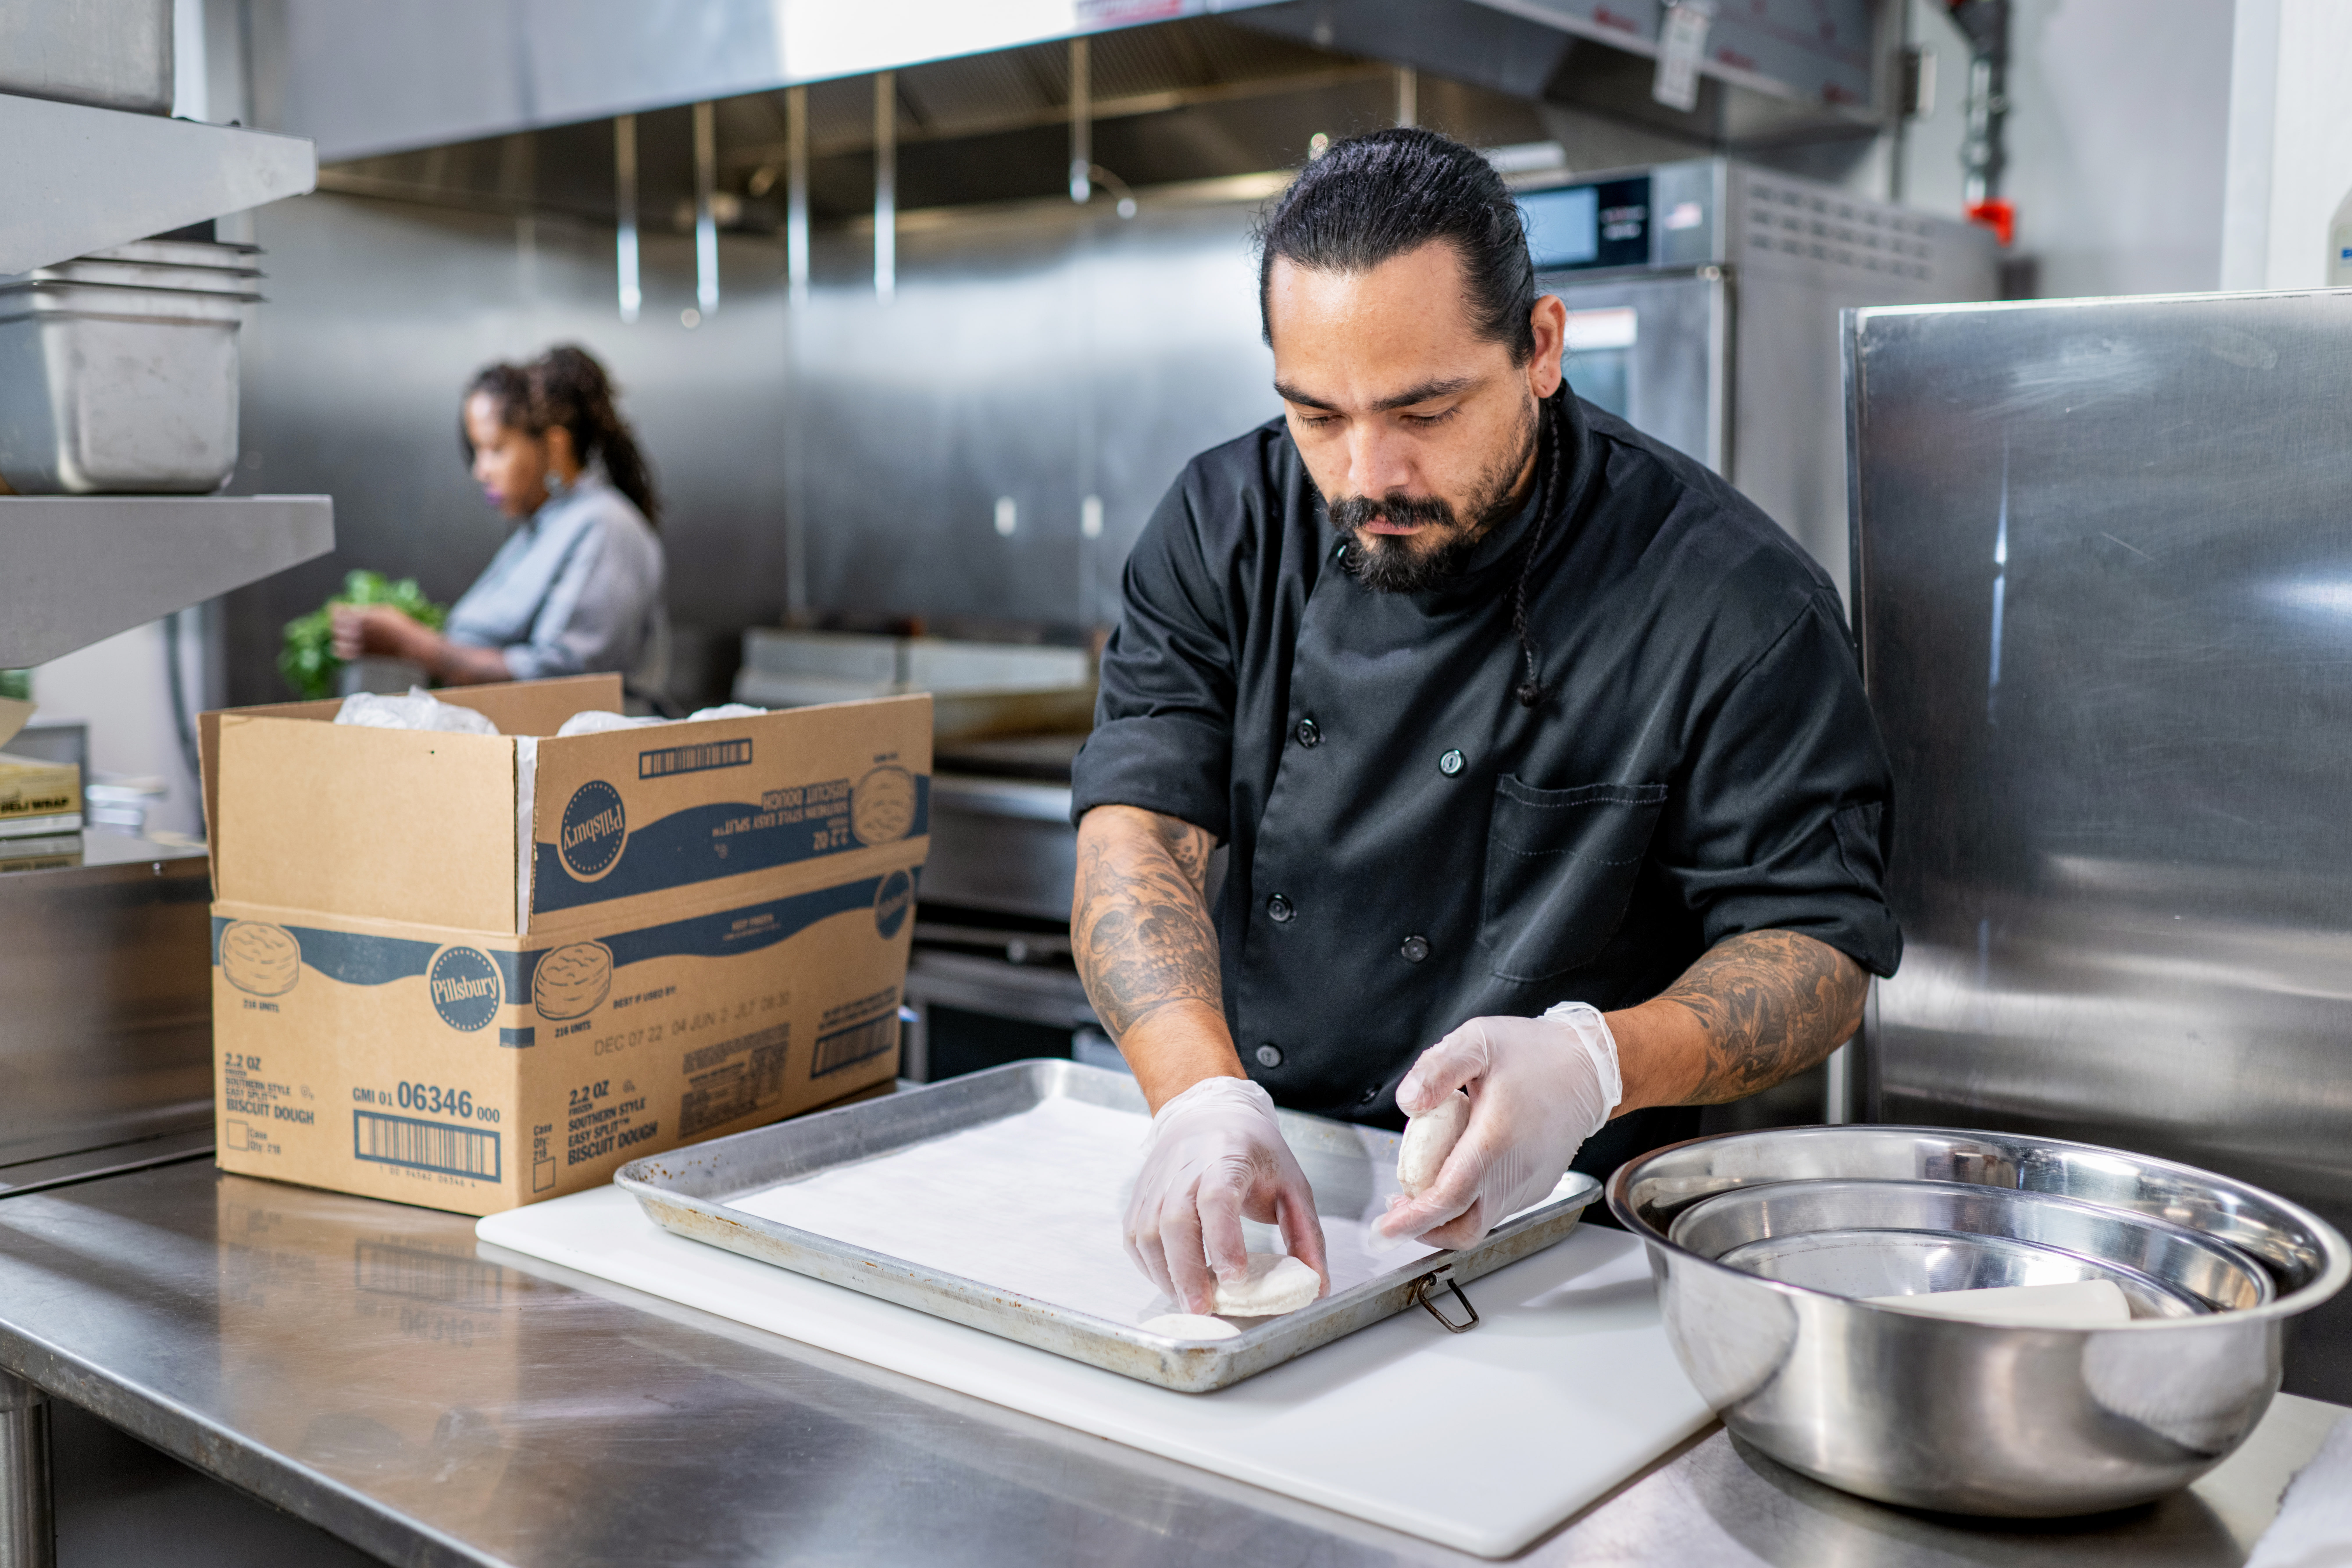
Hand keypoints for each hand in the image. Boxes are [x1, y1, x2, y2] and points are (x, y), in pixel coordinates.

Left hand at [331, 603, 432, 663]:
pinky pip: (342, 652)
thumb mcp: (386, 611)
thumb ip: (367, 610)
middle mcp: (360, 630)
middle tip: (340, 620)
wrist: (412, 648)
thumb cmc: (401, 628)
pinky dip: (341, 648)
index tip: (335, 608)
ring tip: (344, 633)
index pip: (339, 611)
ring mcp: (359, 644)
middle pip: (335, 624)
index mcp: (365, 616)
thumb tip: (353, 610)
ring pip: (337, 638)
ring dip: (338, 634)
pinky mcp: (361, 656)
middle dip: (336, 621)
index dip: (335, 609)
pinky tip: (346, 645)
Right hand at [1124, 1075, 1329, 1313]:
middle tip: (1203, 1308)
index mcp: (1228, 1156)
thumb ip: (1306, 1235)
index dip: (1223, 1240)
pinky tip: (1171, 1281)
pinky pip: (1134, 1236)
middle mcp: (1185, 1166)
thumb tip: (1317, 1284)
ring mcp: (1157, 1180)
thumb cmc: (1254, 1152)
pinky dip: (1149, 1266)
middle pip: (1174, 1220)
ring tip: (1189, 1302)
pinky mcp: (1141, 1194)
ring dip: (1166, 1275)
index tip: (1235, 1277)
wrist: (1210, 1115)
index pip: (1218, 1198)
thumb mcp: (1292, 1185)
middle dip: (1186, 1271)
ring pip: (1147, 1232)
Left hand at [1375, 1003, 1620, 1250]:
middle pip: (1464, 1227)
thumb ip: (1437, 1069)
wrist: (1590, 1067)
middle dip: (1425, 1228)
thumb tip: (1408, 1102)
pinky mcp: (1538, 1186)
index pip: (1449, 1197)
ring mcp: (1530, 1183)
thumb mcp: (1477, 1041)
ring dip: (1447, 1213)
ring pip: (1481, 1220)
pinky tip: (1459, 1171)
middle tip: (1398, 1207)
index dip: (1413, 1219)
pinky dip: (1471, 1202)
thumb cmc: (1536, 1054)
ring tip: (1423, 1183)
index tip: (1384, 1229)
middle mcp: (1516, 1172)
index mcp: (1496, 1139)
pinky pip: (1498, 1207)